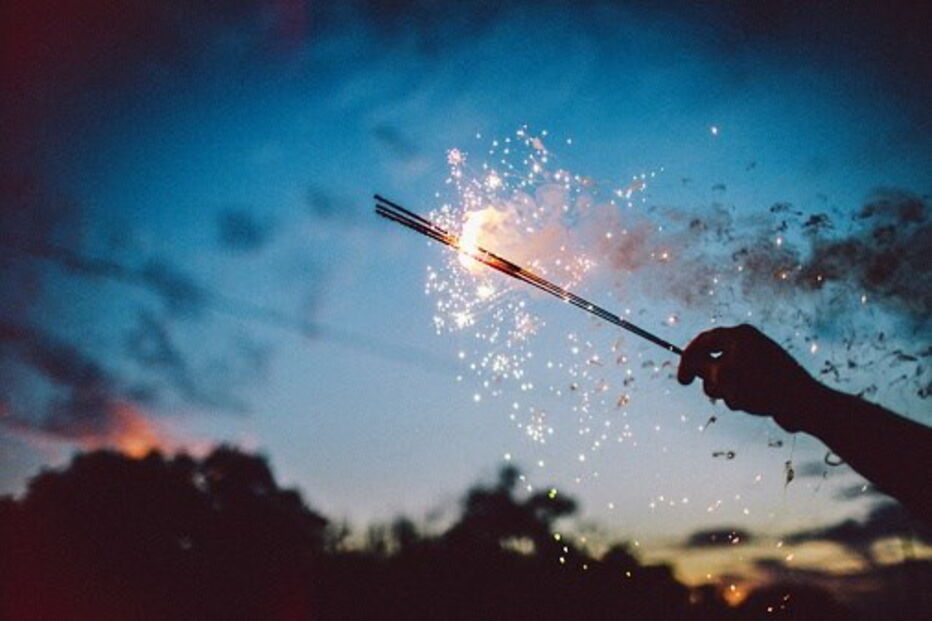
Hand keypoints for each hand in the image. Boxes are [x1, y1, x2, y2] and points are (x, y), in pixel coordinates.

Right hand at [677, 324, 820, 429]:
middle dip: (711, 380)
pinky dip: (739, 394)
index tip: (683, 382)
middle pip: (713, 358)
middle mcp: (749, 343)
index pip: (703, 341)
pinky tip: (750, 404)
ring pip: (726, 375)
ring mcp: (758, 359)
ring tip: (738, 400)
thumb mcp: (723, 375)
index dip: (687, 360)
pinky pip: (742, 384)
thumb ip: (701, 366)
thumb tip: (691, 361)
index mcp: (739, 335)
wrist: (803, 403)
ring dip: (725, 390)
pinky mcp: (766, 376)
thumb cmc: (762, 386)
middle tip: (715, 394)